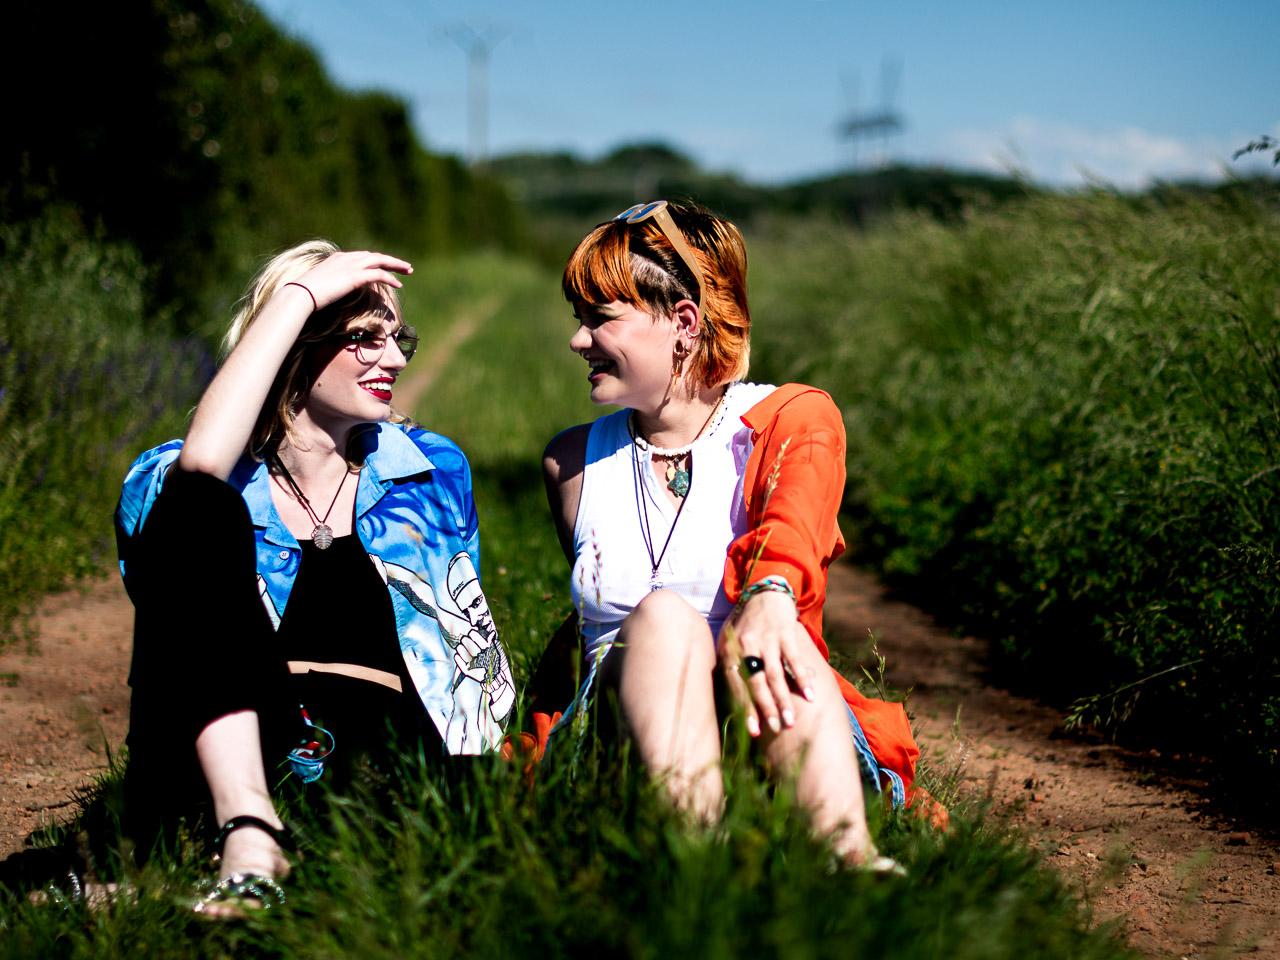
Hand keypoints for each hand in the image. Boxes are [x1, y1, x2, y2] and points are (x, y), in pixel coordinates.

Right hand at [286, 250, 412, 312]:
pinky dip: (390, 278)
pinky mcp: (354, 276)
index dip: (376, 261)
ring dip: (395, 265)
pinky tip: (398, 284)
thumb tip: (331, 293)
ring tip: (408, 271)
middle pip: (374, 256)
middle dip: (391, 260)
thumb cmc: (305, 295)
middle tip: (405, 267)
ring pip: (380, 261)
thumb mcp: (319, 287)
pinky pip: (378, 274)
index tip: (385, 266)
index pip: (362, 256)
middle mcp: (345, 258)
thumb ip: (330, 285)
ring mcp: (350, 266)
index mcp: (337, 259)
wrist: (300, 295)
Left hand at [718, 591, 815, 737]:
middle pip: (755, 682)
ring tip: (791, 720)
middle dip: (766, 708)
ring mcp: (766, 638)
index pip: (736, 685)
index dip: (746, 708)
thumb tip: (733, 703)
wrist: (764, 593)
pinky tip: (809, 695)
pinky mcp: (785, 632)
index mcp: (729, 651)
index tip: (754, 732)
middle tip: (776, 729)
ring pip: (774, 674)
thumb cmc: (746, 626)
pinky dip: (802, 678)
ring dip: (783, 699)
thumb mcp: (730, 643)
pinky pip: (794, 659)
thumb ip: (732, 668)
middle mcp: (745, 645)